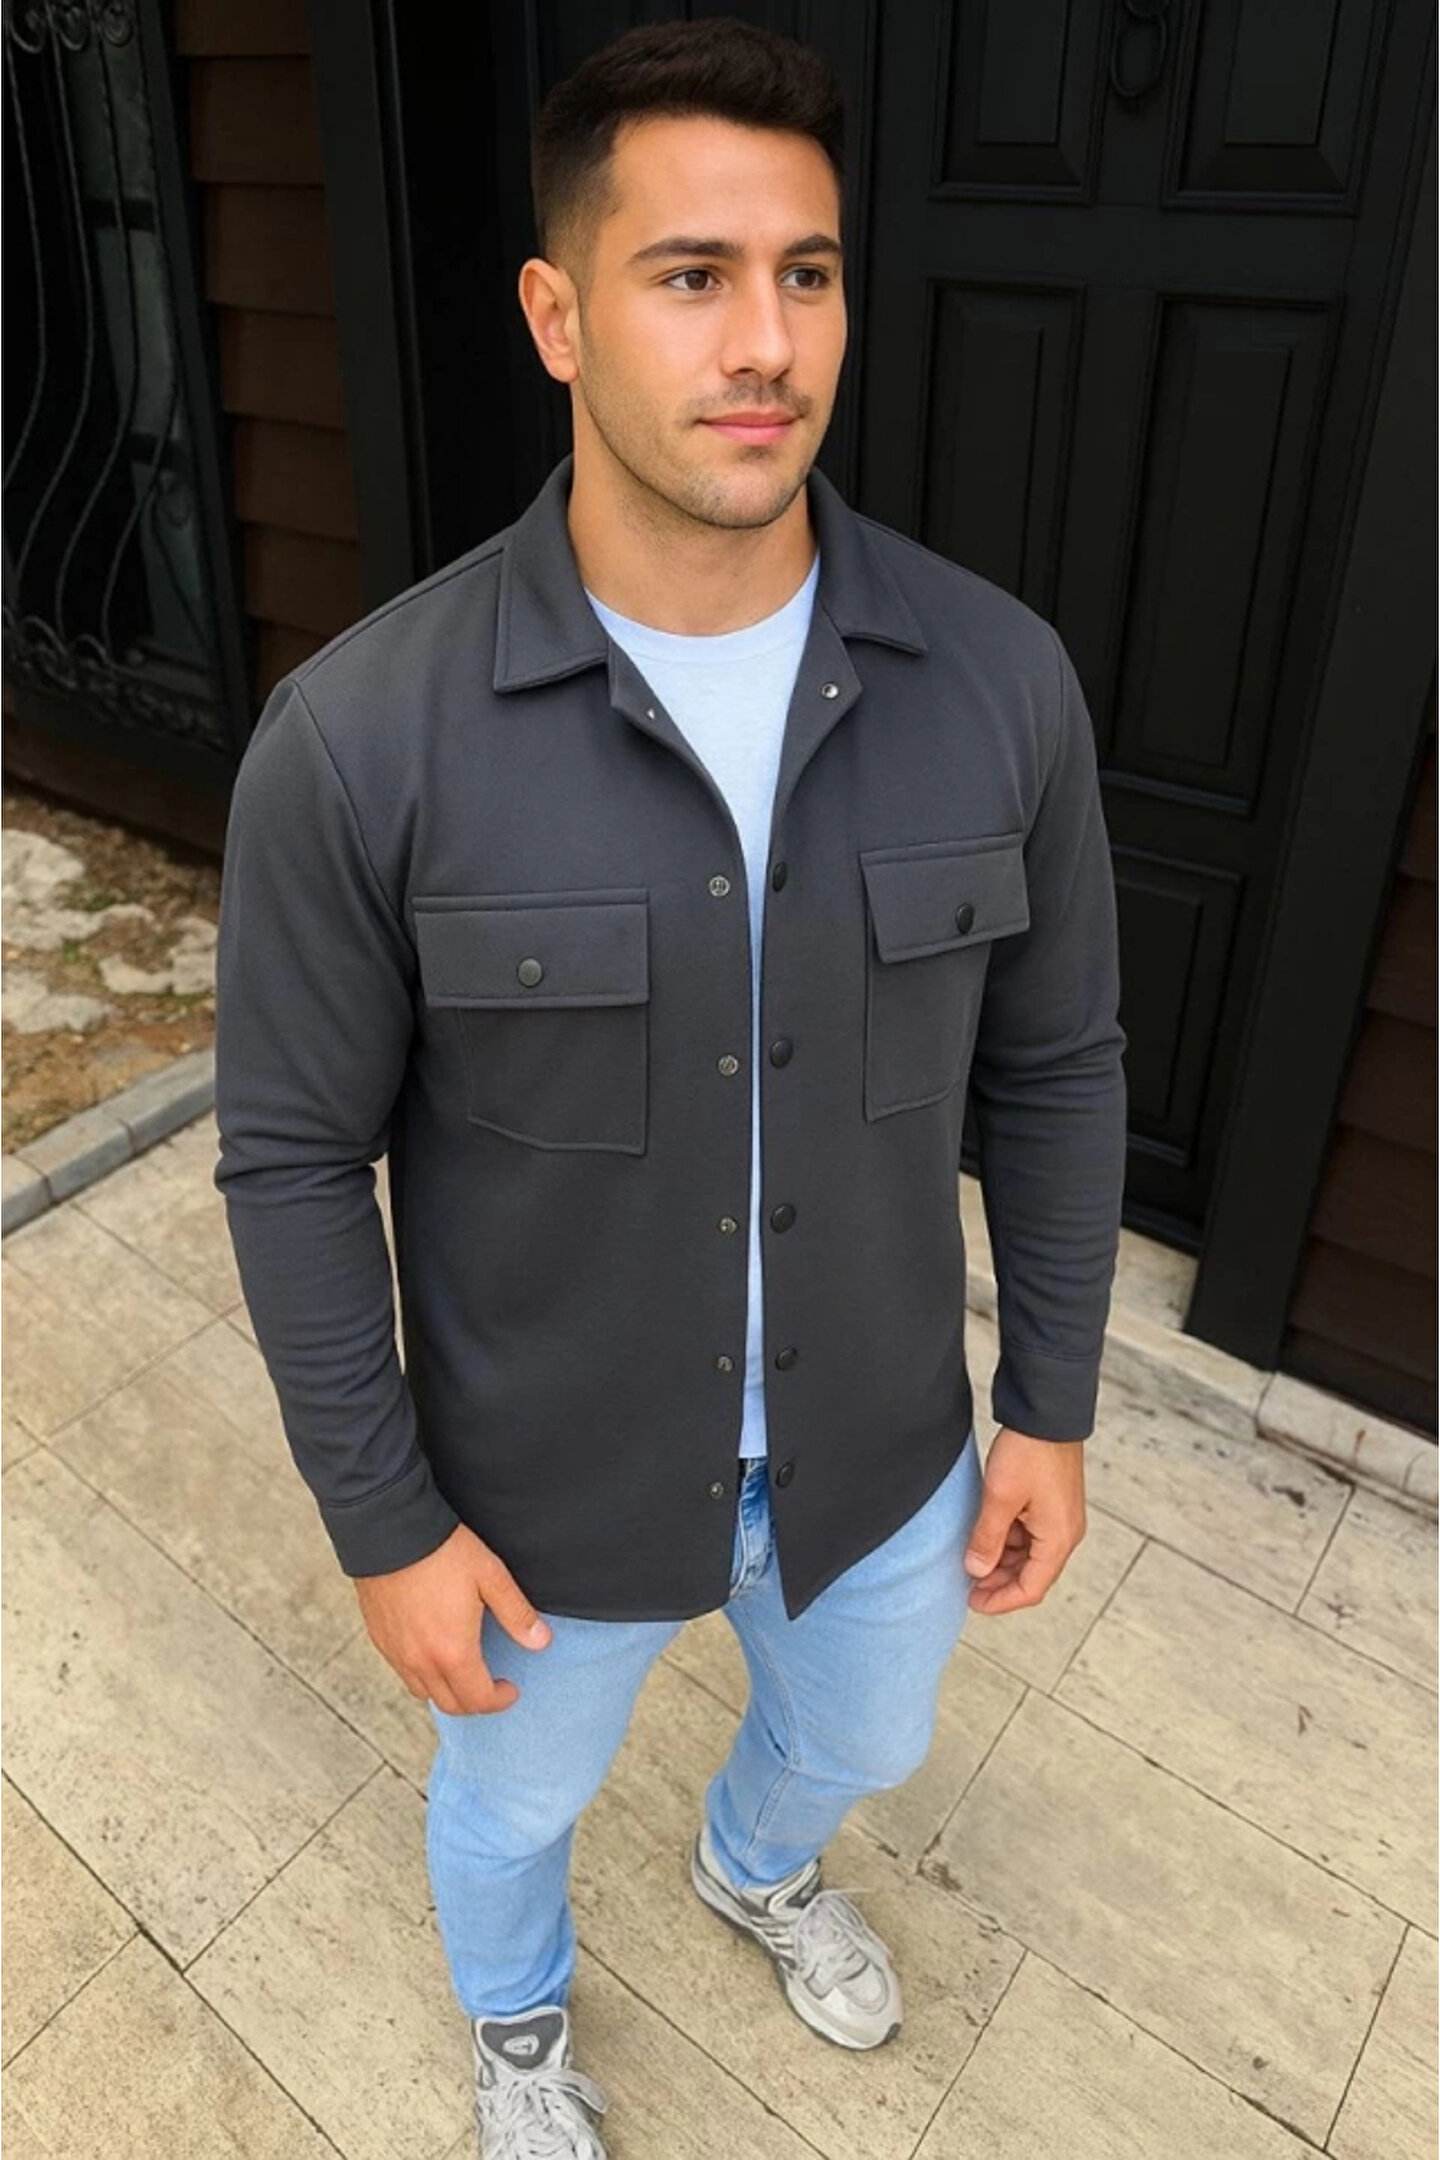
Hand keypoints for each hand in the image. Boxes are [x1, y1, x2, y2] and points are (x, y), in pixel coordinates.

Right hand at [353, 1523, 551, 1713]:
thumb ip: (517, 1614)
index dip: (500, 1700)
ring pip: (424, 1692)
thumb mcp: (491, 1577)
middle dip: (475, 1702)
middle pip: (450, 1705)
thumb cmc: (443, 1551)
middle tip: (491, 1685)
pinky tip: (433, 1652)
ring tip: (463, 1670)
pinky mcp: (379, 1639)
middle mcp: (421, 1661)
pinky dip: (422, 1674)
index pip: (478, 1699)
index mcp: (452, 1652)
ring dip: (447, 1691)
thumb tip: (541, 1642)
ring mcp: (396, 1653)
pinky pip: (403, 1672)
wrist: (390, 1531)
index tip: (510, 1688)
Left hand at [963, 1427, 1085, 1613]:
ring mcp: (1060, 1519)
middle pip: (1032, 1575)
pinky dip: (1008, 1542)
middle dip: (999, 1583)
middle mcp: (1065, 1534)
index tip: (972, 1602)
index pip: (1031, 1589)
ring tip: (972, 1560)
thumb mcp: (999, 1499)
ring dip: (1002, 1562)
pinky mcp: (1052, 1505)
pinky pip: (1030, 1536)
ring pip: (1029, 1556)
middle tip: (967, 1584)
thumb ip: (987, 1539)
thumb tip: (976, 1572)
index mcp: (1058, 1539)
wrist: (1046, 1413)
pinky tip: (986, 1537)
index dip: (1000, 1601)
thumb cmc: (1029, 1452)